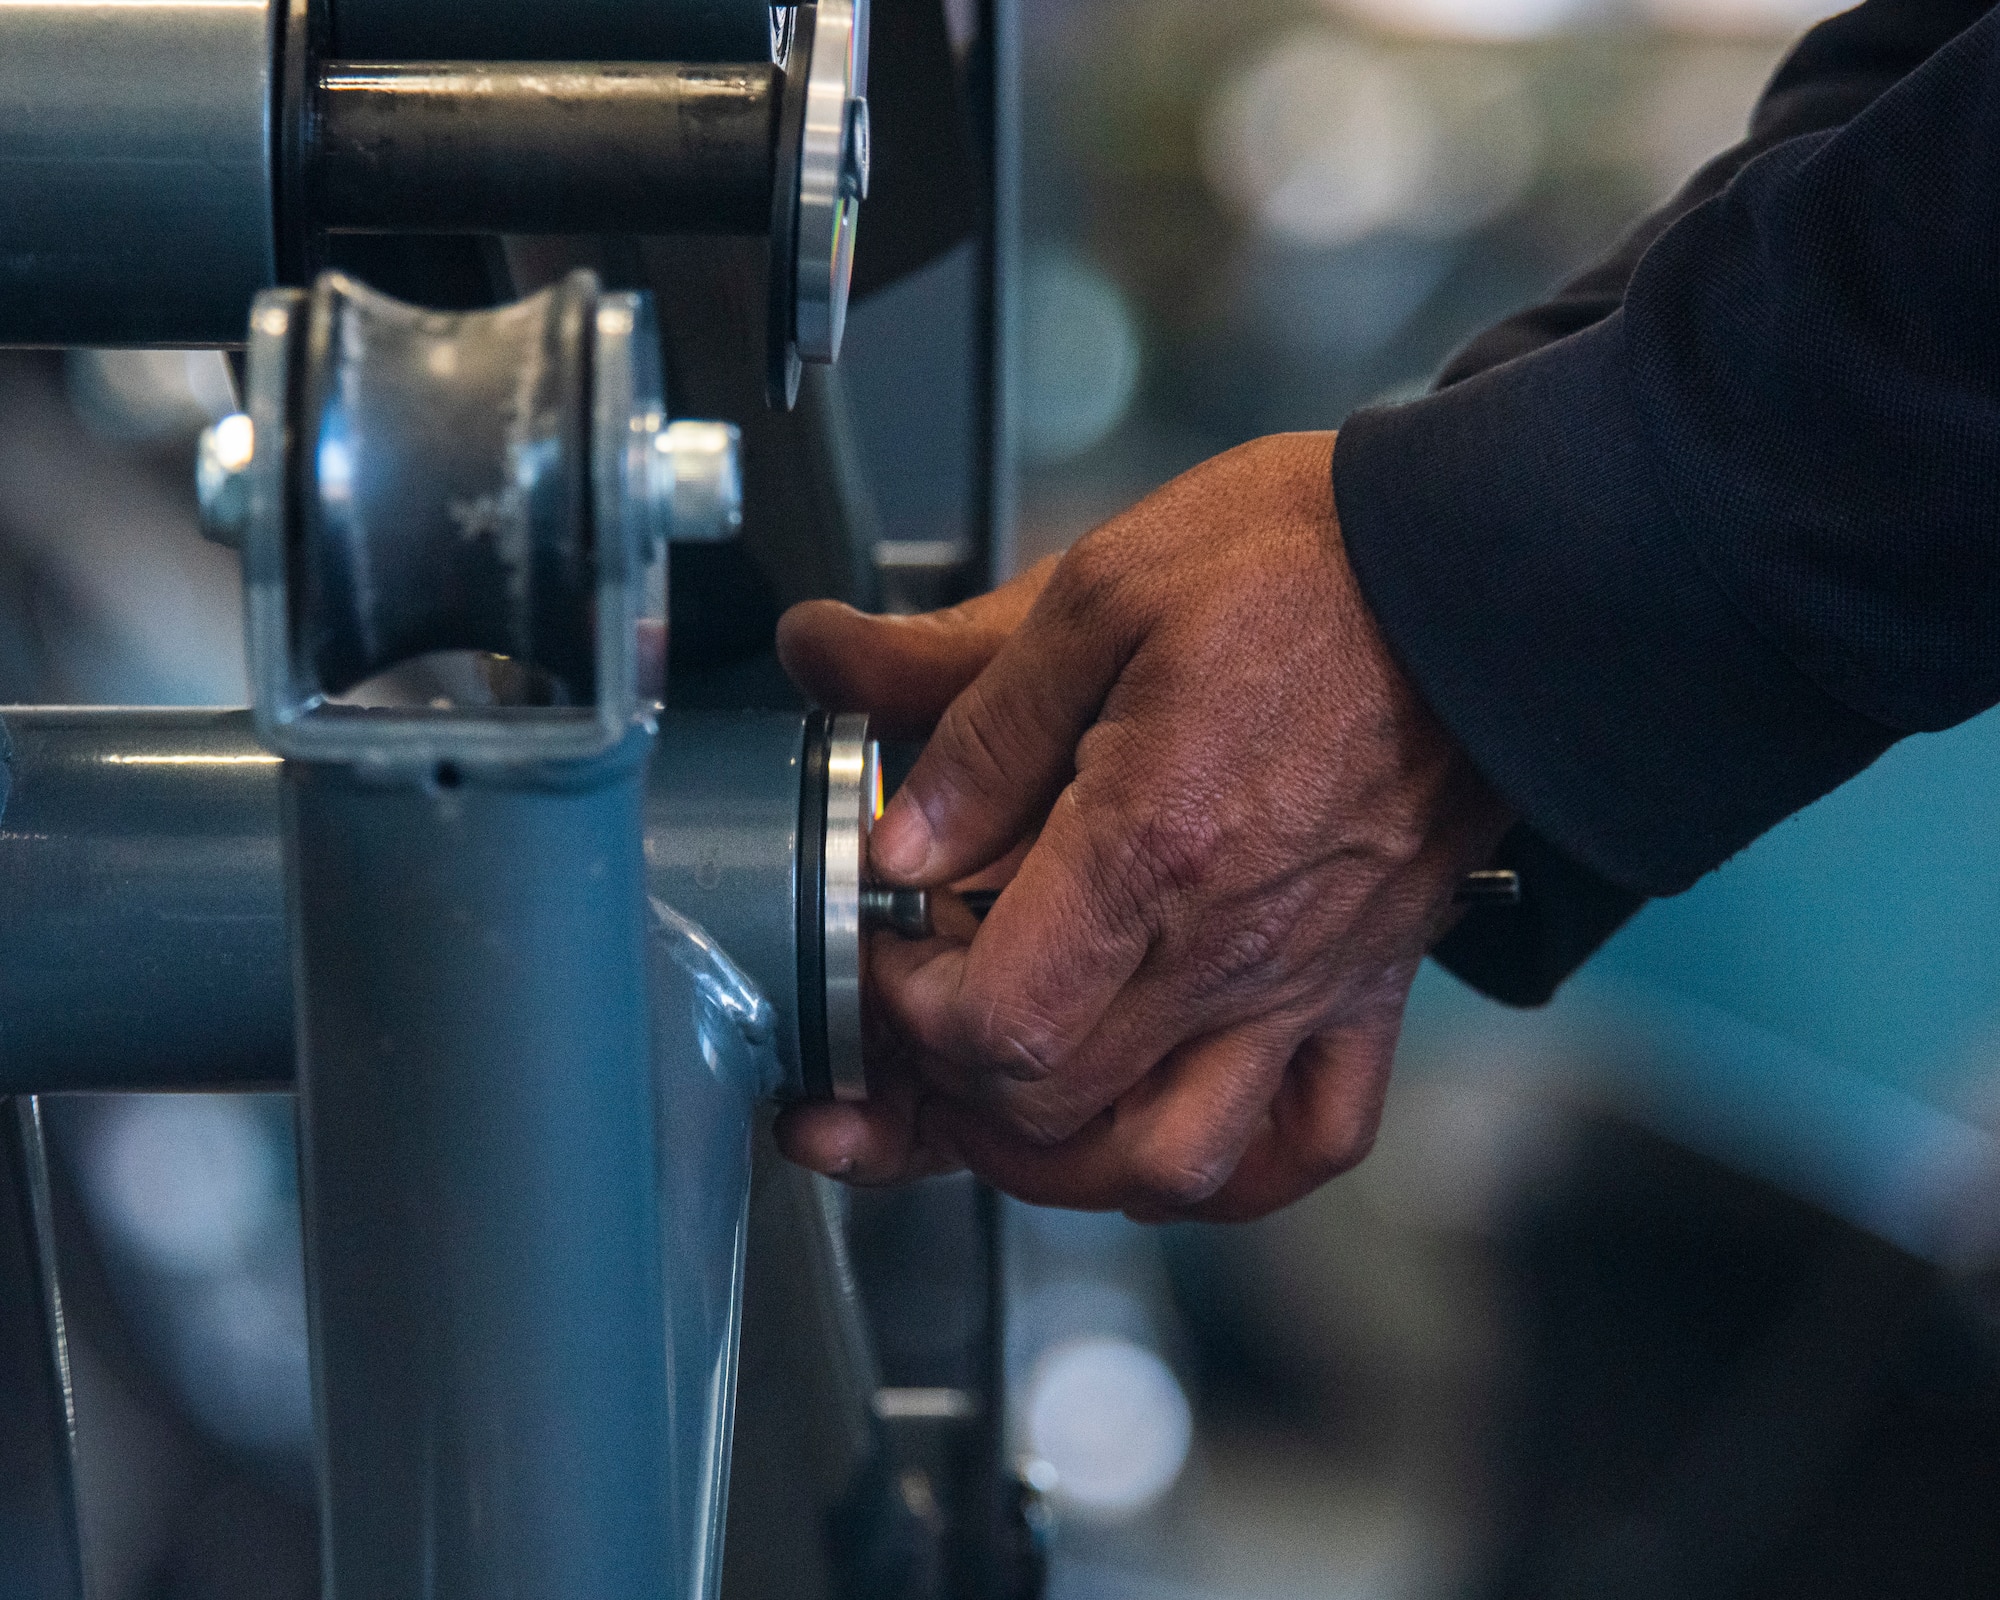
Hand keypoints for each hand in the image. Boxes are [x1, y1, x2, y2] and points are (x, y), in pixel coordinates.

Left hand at [776, 433, 1511, 1221]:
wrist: (1488, 574)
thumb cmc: (1308, 566)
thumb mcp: (1101, 591)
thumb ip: (975, 715)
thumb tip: (888, 825)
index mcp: (1149, 845)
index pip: (992, 1021)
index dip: (903, 1008)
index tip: (883, 943)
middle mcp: (1230, 946)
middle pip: (1053, 1107)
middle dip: (951, 1078)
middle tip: (927, 1004)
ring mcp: (1306, 983)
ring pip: (1171, 1164)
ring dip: (1066, 1158)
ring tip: (1016, 1090)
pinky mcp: (1370, 987)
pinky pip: (1312, 1141)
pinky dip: (1229, 1168)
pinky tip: (1166, 1122)